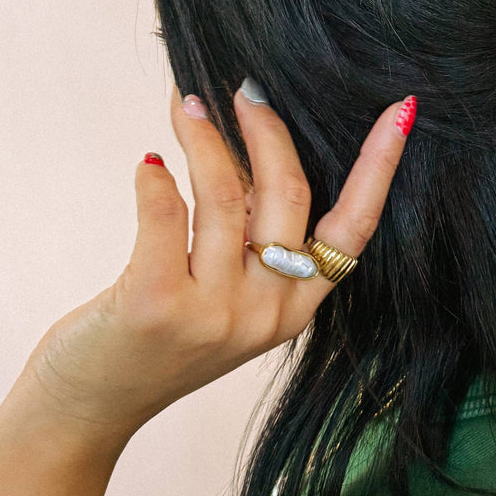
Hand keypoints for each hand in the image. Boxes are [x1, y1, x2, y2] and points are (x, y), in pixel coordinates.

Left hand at [24, 85, 416, 439]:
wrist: (92, 406)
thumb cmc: (160, 339)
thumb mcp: (228, 295)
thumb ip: (252, 237)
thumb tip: (254, 140)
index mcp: (297, 308)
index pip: (355, 227)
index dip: (380, 165)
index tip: (402, 110)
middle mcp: (267, 313)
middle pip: (288, 193)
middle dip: (268, 128)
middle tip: (244, 89)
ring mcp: (214, 313)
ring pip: (224, 194)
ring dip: (204, 137)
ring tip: (187, 105)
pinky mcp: (156, 305)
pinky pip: (165, 213)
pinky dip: (155, 178)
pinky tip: (149, 164)